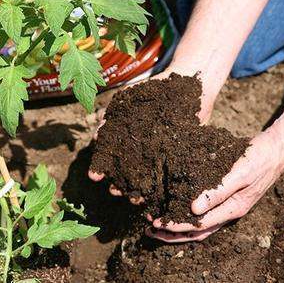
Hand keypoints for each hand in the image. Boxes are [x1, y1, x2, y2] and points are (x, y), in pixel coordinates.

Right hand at [88, 67, 214, 203]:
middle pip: (126, 174)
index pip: (109, 160)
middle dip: (119, 185)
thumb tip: (96, 136)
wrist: (188, 84)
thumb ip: (111, 116)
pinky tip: (158, 196)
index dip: (100, 169)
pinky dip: (162, 188)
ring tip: (136, 199)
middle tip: (116, 191)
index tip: (95, 176)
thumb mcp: (128, 100)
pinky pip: (168, 177)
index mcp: (125, 140)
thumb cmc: (155, 90)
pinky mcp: (179, 158)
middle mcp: (140, 151)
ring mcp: (159, 156)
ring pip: (146, 180)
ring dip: (138, 192)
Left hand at [146, 129, 283, 241]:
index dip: (176, 226)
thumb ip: (217, 192)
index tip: (156, 222)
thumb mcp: (238, 174)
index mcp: (232, 209)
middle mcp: (229, 212)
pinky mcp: (224, 197)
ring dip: (178, 225)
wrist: (274, 149)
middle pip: (197, 231)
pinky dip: (187, 214)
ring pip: (199, 225)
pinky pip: (204, 212)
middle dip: (172, 232)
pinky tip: (173, 206)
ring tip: (156, 222)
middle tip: (149, 227)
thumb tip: (193, 209)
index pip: (198, 225)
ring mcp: (227, 206)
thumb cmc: (257, 160)